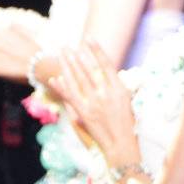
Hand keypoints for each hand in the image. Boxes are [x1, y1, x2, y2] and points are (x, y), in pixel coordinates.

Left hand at [50, 42, 137, 167]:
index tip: (89, 39)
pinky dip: (62, 87)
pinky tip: (56, 78)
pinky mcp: (84, 114)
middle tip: (68, 46)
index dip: (97, 51)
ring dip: (69, 66)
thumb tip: (107, 71)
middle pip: (89, 70)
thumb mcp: (128, 100)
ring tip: (62, 55)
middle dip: (77, 56)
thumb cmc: (127, 123)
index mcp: (119, 89)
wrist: (121, 144)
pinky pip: (71, 97)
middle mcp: (106, 94)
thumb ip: (117, 85)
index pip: (106, 65)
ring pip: (78, 80)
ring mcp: (94, 104)